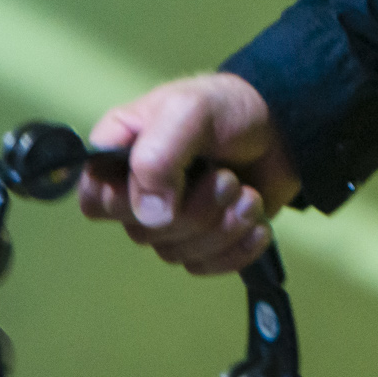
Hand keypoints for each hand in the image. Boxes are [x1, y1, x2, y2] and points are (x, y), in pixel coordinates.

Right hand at [76, 74, 299, 276]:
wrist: (281, 130)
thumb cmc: (228, 109)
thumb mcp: (189, 112)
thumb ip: (159, 156)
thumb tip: (151, 215)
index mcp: (119, 153)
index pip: (95, 200)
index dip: (125, 203)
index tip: (167, 183)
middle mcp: (138, 191)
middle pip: (143, 232)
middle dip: (195, 209)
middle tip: (225, 177)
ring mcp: (170, 220)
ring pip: (176, 253)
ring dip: (222, 226)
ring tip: (246, 193)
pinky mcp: (202, 242)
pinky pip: (206, 267)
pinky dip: (236, 249)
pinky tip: (255, 224)